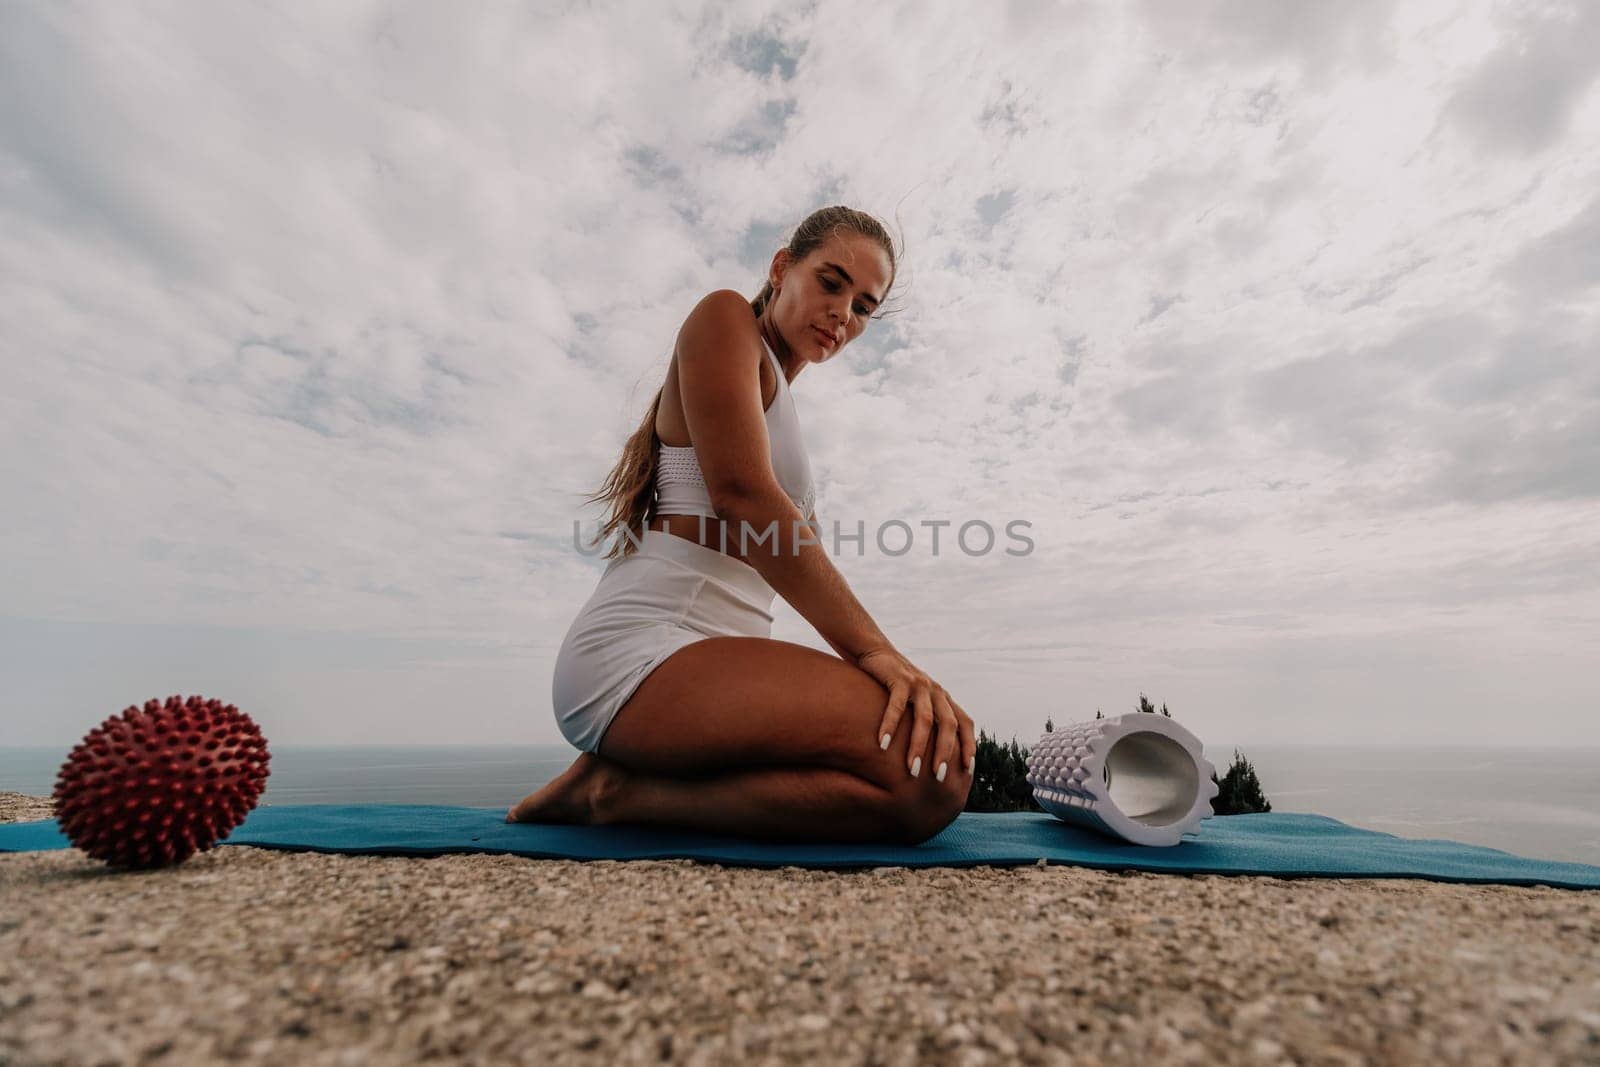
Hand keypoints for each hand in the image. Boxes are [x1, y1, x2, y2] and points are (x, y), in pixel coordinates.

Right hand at [854, 647, 974, 781]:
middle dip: (945, 752)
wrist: (875, 650)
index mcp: (944, 698)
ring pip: (925, 719)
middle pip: (949, 724)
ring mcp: (919, 684)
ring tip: (911, 769)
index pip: (965, 723)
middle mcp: (936, 691)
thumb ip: (925, 719)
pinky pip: (896, 706)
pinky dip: (890, 725)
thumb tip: (930, 754)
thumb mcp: (916, 700)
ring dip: (919, 746)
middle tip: (938, 777)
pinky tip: (882, 744)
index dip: (969, 745)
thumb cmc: (894, 684)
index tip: (967, 770)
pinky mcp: (899, 678)